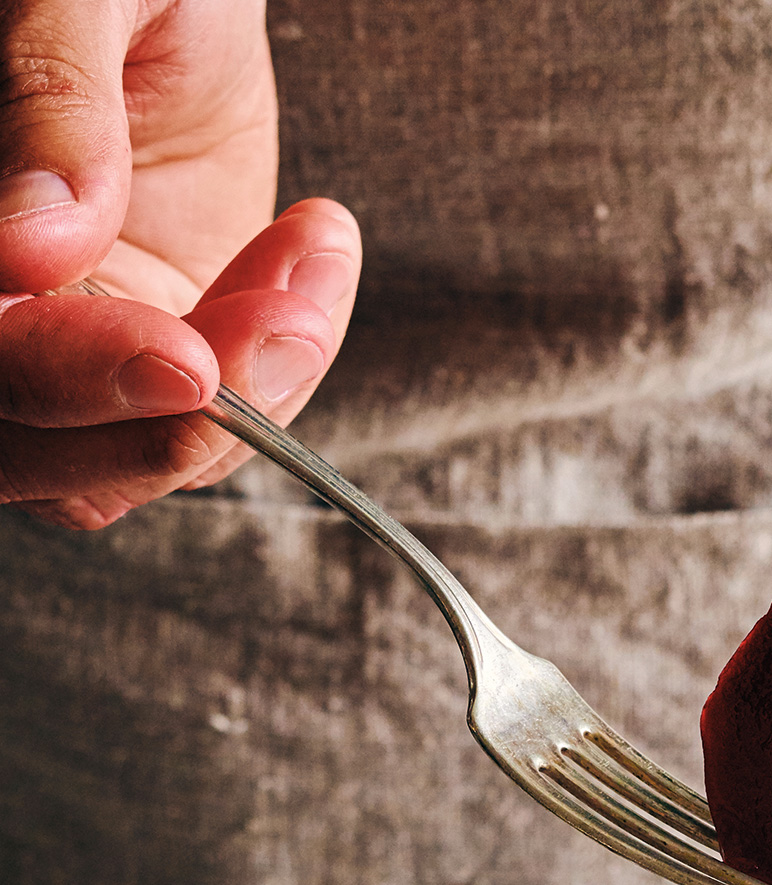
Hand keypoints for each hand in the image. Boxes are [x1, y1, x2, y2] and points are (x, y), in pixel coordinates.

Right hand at [0, 0, 358, 526]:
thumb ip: (52, 107)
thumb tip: (27, 245)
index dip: (71, 373)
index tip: (184, 357)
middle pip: (41, 454)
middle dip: (172, 421)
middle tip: (286, 324)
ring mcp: (71, 346)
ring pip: (131, 464)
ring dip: (250, 397)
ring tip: (313, 251)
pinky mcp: (156, 355)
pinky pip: (219, 421)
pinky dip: (286, 360)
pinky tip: (316, 245)